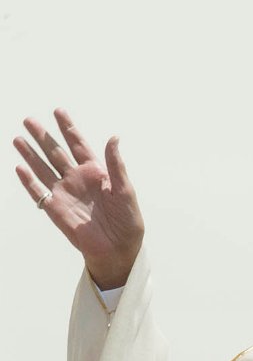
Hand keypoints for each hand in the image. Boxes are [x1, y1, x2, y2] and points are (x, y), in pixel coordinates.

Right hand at [13, 108, 143, 289]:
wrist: (119, 249)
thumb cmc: (127, 221)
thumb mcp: (125, 190)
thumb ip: (116, 165)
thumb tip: (114, 138)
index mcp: (97, 173)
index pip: (79, 145)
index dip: (69, 128)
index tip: (58, 111)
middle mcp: (77, 179)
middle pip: (56, 153)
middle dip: (43, 136)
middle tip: (29, 120)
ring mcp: (65, 193)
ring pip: (43, 169)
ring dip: (30, 154)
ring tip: (18, 138)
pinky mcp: (56, 209)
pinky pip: (39, 193)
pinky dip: (29, 182)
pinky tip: (20, 168)